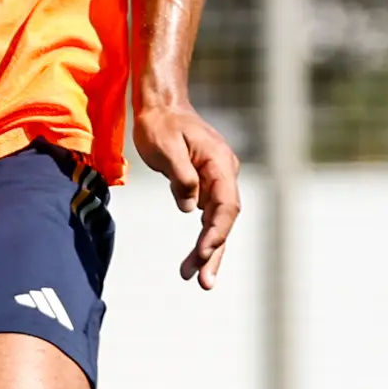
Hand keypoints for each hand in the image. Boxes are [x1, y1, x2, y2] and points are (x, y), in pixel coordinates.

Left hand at [132, 91, 240, 288]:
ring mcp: (217, 180)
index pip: (226, 205)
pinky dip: (202, 236)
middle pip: (225, 219)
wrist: (161, 105)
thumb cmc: (161, 123)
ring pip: (217, 221)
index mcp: (220, 164)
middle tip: (203, 283)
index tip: (203, 253)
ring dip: (208, 250)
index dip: (216, 232)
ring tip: (194, 278)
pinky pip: (208, 216)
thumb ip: (181, 177)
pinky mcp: (205, 185)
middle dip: (215, 252)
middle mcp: (224, 174)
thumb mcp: (165, 147)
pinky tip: (194, 257)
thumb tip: (191, 208)